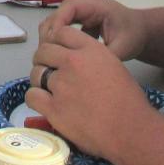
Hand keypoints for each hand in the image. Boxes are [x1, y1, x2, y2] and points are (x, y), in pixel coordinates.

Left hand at [27, 21, 149, 159]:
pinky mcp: (53, 108)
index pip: (61, 33)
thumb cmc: (129, 102)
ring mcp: (61, 85)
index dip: (56, 42)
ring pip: (36, 73)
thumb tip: (72, 59)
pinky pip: (32, 95)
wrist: (131, 131)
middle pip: (43, 51)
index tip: (58, 53)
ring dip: (39, 79)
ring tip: (49, 89)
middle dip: (44, 59)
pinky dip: (36, 98)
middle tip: (49, 71)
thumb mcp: (113, 66)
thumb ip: (91, 57)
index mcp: (91, 50)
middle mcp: (73, 62)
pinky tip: (44, 103)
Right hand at [38, 0, 147, 60]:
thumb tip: (85, 67)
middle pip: (57, 13)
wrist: (142, 31)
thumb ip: (103, 55)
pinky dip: (57, 39)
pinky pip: (62, 28)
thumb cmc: (134, 35)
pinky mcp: (79, 22)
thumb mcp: (123, 47)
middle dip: (50, 32)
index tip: (54, 43)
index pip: (68, 8)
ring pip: (56, 21)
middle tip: (48, 53)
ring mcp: (80, 13)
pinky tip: (59, 54)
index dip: (58, 23)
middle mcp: (84, 6)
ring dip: (51, 36)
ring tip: (51, 55)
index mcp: (95, 6)